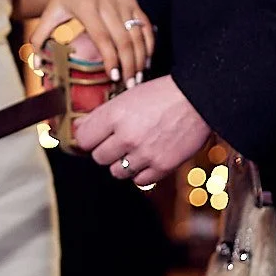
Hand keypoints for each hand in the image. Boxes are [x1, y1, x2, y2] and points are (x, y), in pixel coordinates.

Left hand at [27, 0, 153, 83]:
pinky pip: (145, 24)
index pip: (103, 38)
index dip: (110, 58)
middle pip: (124, 41)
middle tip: (129, 85)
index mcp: (87, 9)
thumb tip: (34, 63)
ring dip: (141, 58)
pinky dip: (149, 42)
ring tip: (138, 77)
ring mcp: (123, 3)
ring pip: (137, 35)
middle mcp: (108, 6)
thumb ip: (39, 37)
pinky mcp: (133, 1)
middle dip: (129, 65)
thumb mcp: (51, 10)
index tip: (112, 76)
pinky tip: (147, 59)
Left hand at [70, 75, 210, 188]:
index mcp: (114, 114)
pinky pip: (139, 180)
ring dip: (122, 163)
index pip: (84, 140)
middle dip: (106, 150)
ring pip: (117, 172)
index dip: (89, 138)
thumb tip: (77, 128)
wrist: (198, 98)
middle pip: (98, 158)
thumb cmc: (161, 94)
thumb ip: (101, 115)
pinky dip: (141, 172)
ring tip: (135, 149)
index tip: (95, 137)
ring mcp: (144, 153)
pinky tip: (148, 157)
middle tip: (118, 141)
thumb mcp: (126, 96)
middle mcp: (126, 136)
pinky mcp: (162, 166)